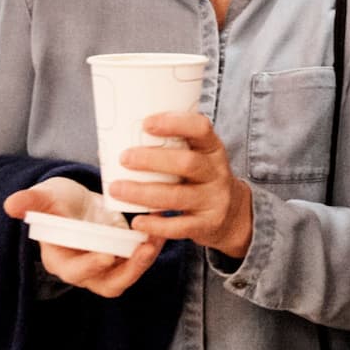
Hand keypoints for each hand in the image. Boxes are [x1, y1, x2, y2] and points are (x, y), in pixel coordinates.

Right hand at [2, 176, 165, 297]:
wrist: (76, 201)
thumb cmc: (58, 201)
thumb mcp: (46, 196)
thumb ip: (32, 201)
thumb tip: (10, 205)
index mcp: (60, 259)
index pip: (74, 272)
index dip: (91, 266)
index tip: (108, 255)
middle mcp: (84, 270)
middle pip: (107, 283)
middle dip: (128, 270)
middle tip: (144, 249)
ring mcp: (105, 268)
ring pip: (126, 276)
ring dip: (144, 261)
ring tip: (157, 239)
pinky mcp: (122, 260)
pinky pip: (138, 260)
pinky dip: (151, 248)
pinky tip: (162, 229)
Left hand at [110, 112, 254, 259]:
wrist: (232, 215)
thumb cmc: (201, 179)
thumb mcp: (199, 156)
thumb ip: (173, 147)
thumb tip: (119, 137)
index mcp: (213, 148)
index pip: (201, 128)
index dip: (175, 123)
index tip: (146, 123)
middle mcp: (217, 172)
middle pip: (187, 163)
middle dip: (152, 160)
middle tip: (124, 158)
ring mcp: (214, 200)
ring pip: (178, 196)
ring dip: (143, 193)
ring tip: (117, 189)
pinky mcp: (207, 225)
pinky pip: (179, 227)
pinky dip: (156, 225)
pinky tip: (137, 221)